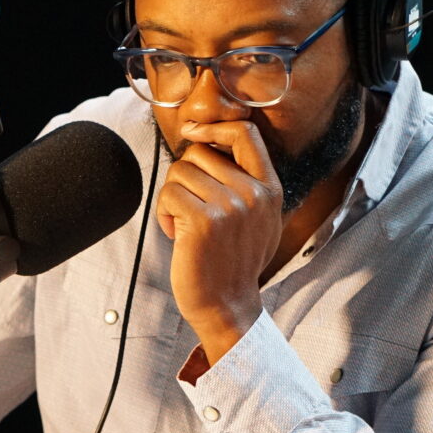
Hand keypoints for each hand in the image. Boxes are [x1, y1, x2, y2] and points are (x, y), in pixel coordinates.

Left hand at [157, 121, 283, 363]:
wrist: (227, 306)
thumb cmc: (232, 260)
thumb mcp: (256, 218)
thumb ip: (244, 181)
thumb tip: (205, 139)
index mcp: (269, 188)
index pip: (246, 132)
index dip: (213, 127)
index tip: (193, 136)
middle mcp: (254, 194)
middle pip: (199, 151)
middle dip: (184, 174)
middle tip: (188, 207)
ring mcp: (231, 207)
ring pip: (179, 170)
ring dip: (171, 196)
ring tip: (184, 224)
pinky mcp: (205, 221)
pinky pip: (168, 192)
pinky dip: (163, 212)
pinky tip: (176, 234)